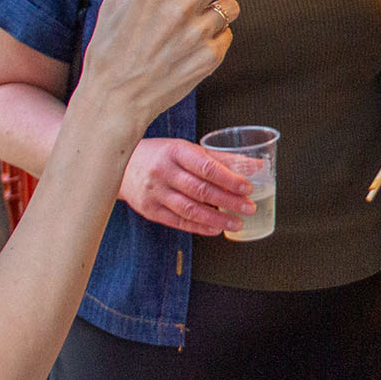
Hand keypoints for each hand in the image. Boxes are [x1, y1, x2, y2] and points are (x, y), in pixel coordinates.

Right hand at [77, 0, 235, 131]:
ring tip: (205, 15)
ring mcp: (198, 36)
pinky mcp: (209, 59)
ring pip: (230, 7)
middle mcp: (181, 10)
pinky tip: (201, 41)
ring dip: (221, 7)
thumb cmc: (108, 54)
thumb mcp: (109, 9)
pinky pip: (227, 36)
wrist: (115, 101)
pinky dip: (218, 36)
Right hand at [118, 137, 254, 234]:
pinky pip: (178, 222)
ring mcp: (155, 192)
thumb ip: (222, 159)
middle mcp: (163, 172)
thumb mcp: (189, 150)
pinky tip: (216, 229)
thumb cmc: (163, 155)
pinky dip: (199, 227)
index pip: (206, 167)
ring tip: (236, 223)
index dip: (228, 179)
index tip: (247, 187)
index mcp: (175, 151)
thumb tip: (257, 165)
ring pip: (189, 209)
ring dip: (216, 219)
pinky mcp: (150, 210)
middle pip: (200, 190)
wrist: (124, 166)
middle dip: (228, 201)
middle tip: (248, 207)